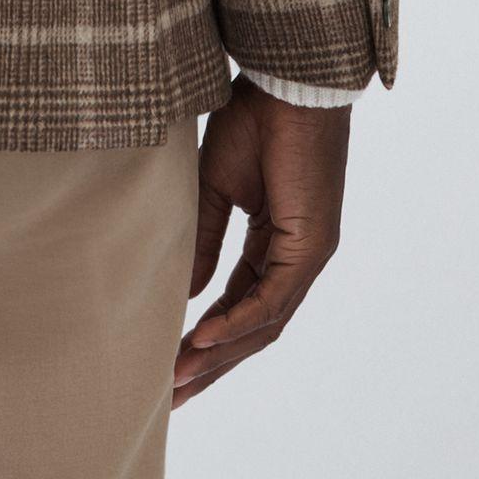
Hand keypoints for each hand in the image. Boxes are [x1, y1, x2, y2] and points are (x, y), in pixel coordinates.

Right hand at [172, 77, 349, 407]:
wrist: (287, 83)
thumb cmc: (255, 119)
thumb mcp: (215, 185)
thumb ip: (205, 238)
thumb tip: (190, 293)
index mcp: (275, 243)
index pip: (239, 305)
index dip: (206, 337)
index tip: (168, 362)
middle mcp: (295, 259)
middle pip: (252, 328)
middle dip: (211, 364)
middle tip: (171, 395)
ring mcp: (307, 255)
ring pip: (264, 323)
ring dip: (220, 353)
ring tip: (179, 377)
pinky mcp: (311, 245)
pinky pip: (272, 297)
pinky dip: (238, 321)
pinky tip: (204, 337)